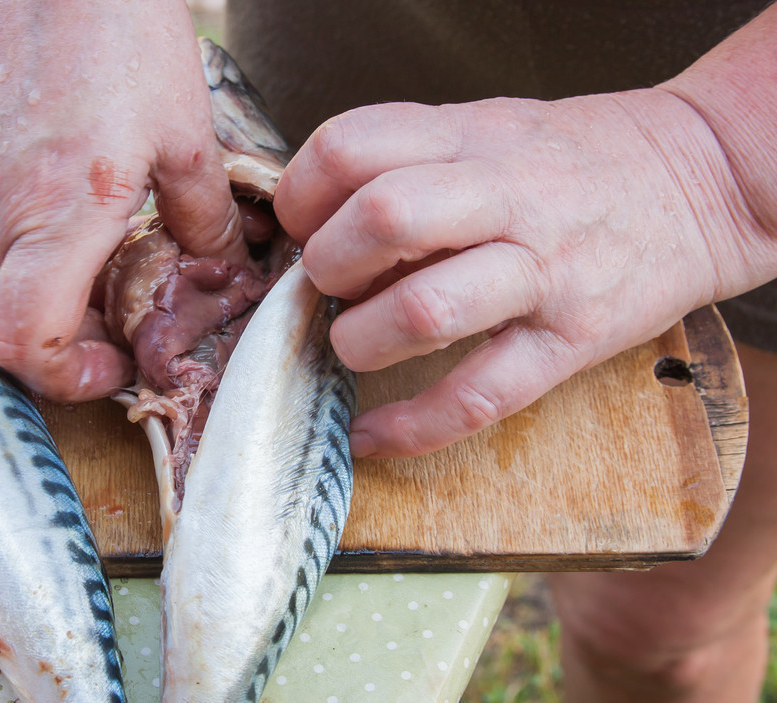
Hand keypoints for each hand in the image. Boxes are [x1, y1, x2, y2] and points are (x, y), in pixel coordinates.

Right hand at [0, 0, 242, 401]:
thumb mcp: (188, 136)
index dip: (65, 379)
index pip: (23, 342)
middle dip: (71, 345)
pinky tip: (82, 226)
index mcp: (59, 213)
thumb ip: (204, 218)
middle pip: (10, 325)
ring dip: (54, 302)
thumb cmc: (120, 34)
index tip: (113, 368)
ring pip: (1, 285)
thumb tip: (220, 266)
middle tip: (127, 329)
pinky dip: (36, 259)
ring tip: (112, 274)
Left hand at [275, 89, 776, 456]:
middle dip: (327, 266)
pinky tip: (369, 436)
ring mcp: (542, 272)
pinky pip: (477, 397)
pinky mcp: (572, 342)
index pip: (350, 148)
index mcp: (471, 137)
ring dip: (361, 339)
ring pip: (424, 311)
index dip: (302, 196)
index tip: (302, 228)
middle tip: (328, 286)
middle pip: (381, 219)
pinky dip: (409, 428)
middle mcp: (504, 197)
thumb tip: (318, 226)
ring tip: (355, 344)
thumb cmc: (574, 158)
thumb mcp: (490, 127)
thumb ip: (410, 162)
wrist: (703, 179)